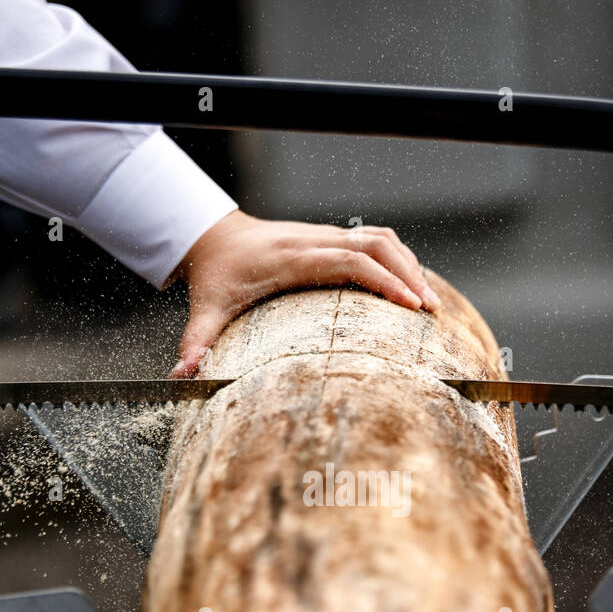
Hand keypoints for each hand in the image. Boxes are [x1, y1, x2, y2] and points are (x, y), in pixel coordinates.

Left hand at [170, 210, 440, 377]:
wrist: (214, 237)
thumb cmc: (216, 275)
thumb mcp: (205, 309)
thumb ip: (196, 343)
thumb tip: (182, 375)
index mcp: (293, 258)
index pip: (350, 260)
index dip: (384, 280)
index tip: (409, 305)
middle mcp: (314, 240)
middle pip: (376, 244)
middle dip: (408, 274)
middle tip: (430, 310)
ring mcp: (324, 236)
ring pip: (380, 237)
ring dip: (408, 263)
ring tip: (429, 301)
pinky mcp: (330, 238)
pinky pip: (375, 239)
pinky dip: (397, 257)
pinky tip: (409, 284)